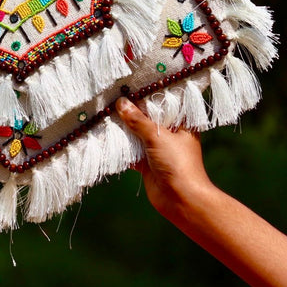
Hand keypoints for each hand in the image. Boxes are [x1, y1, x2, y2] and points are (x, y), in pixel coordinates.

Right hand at [115, 97, 213, 221]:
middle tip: (111, 98)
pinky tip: (106, 137)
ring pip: (137, 135)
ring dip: (123, 129)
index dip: (147, 96)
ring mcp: (158, 150)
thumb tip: (121, 103)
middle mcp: (170, 135)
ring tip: (105, 114)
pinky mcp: (147, 163)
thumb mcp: (158, 137)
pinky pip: (131, 151)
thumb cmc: (178, 164)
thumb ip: (138, 120)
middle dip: (131, 113)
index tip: (129, 86)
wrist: (181, 200)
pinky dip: (121, 147)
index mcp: (181, 124)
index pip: (163, 104)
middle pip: (147, 119)